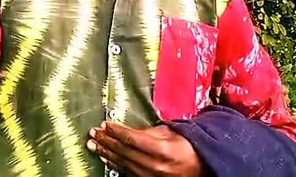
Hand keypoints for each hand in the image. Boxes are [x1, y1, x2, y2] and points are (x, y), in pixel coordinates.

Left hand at [87, 121, 205, 176]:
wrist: (202, 167)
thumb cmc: (187, 145)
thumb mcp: (170, 132)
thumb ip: (147, 131)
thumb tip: (124, 130)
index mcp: (161, 148)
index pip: (131, 138)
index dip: (116, 131)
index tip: (105, 124)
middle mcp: (155, 164)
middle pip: (124, 151)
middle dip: (106, 141)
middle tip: (94, 133)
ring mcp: (151, 176)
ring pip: (122, 163)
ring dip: (106, 153)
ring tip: (93, 145)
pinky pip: (127, 172)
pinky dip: (115, 164)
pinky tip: (106, 158)